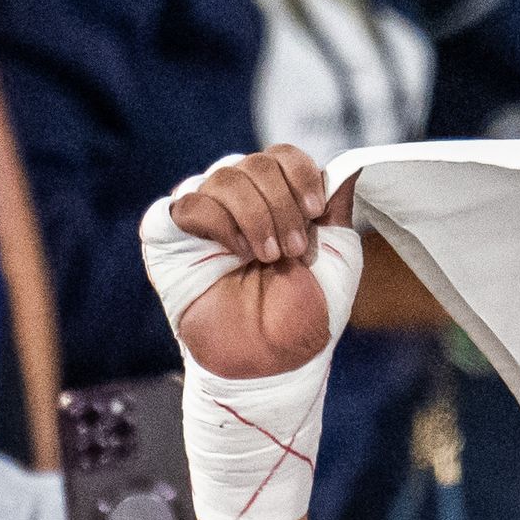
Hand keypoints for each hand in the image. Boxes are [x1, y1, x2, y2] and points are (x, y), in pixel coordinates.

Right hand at [163, 144, 350, 379]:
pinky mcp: (170, 237)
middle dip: (280, 203)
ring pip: (223, 177)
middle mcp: (238, 203)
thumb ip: (338, 209)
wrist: (273, 363)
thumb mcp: (337, 258)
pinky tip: (237, 253)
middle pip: (254, 163)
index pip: (281, 155)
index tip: (315, 211)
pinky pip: (188, 203)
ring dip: (255, 215)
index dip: (300, 174)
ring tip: (268, 258)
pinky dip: (220, 222)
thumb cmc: (305, 317)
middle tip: (291, 250)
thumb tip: (349, 165)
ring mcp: (204, 218)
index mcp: (275, 202)